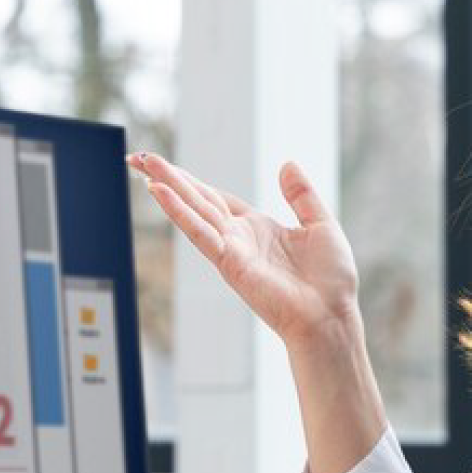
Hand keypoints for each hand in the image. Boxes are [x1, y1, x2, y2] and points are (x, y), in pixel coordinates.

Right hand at [130, 152, 360, 351]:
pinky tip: (160, 191)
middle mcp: (238, 238)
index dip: (191, 181)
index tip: (167, 166)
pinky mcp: (230, 263)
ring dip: (168, 187)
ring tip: (143, 164)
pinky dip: (179, 211)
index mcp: (256, 228)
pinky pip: (200, 232)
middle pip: (197, 200)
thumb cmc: (330, 281)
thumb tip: (287, 165)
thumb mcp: (320, 224)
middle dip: (169, 177)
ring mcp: (231, 250)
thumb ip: (301, 195)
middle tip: (140, 157)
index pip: (215, 198)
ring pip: (193, 211)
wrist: (330, 315)